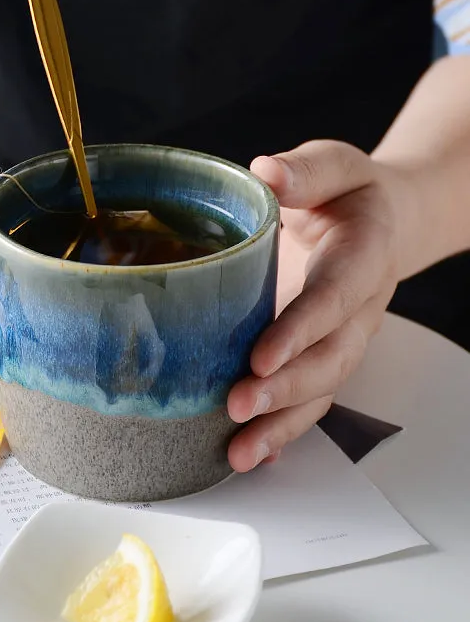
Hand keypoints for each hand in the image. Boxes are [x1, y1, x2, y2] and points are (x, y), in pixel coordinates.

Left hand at [227, 140, 401, 470]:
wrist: (384, 225)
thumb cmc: (351, 195)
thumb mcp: (335, 166)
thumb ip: (307, 171)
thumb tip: (267, 171)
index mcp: (361, 259)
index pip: (333, 298)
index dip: (301, 330)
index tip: (260, 357)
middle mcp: (356, 311)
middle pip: (329, 361)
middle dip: (285, 390)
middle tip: (238, 407)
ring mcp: (340, 341)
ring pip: (320, 392)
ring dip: (280, 425)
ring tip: (238, 454)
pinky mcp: (320, 356)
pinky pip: (308, 399)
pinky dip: (282, 430)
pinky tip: (252, 455)